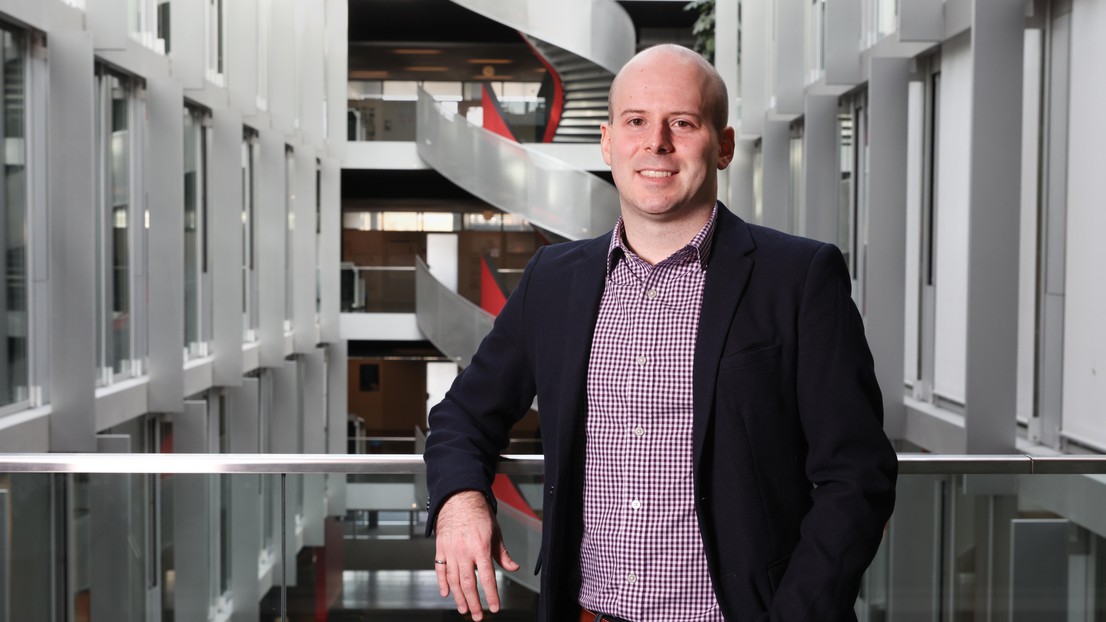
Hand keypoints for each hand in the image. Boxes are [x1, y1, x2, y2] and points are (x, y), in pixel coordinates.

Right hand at [433, 490, 519, 619]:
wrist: (459, 498)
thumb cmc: (478, 513)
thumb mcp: (495, 533)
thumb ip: (502, 553)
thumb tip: (513, 567)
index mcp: (481, 547)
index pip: (487, 577)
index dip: (491, 595)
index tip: (495, 607)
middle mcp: (464, 551)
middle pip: (468, 583)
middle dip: (474, 603)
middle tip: (478, 616)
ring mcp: (450, 551)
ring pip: (453, 580)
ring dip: (459, 597)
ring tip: (463, 609)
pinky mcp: (440, 548)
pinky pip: (440, 569)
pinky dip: (442, 583)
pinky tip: (446, 593)